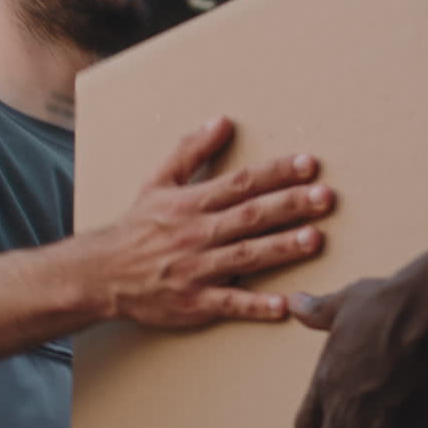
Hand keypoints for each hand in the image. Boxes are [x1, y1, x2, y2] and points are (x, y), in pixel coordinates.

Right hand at [99, 116, 333, 326]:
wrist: (103, 274)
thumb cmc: (137, 228)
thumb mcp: (158, 182)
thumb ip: (190, 151)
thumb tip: (222, 121)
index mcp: (191, 203)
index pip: (241, 183)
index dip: (276, 172)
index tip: (309, 164)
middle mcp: (196, 234)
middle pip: (249, 216)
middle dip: (289, 205)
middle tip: (324, 196)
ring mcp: (196, 269)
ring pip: (244, 256)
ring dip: (280, 248)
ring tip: (314, 239)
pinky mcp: (194, 302)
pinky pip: (228, 304)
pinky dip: (254, 306)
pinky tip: (282, 306)